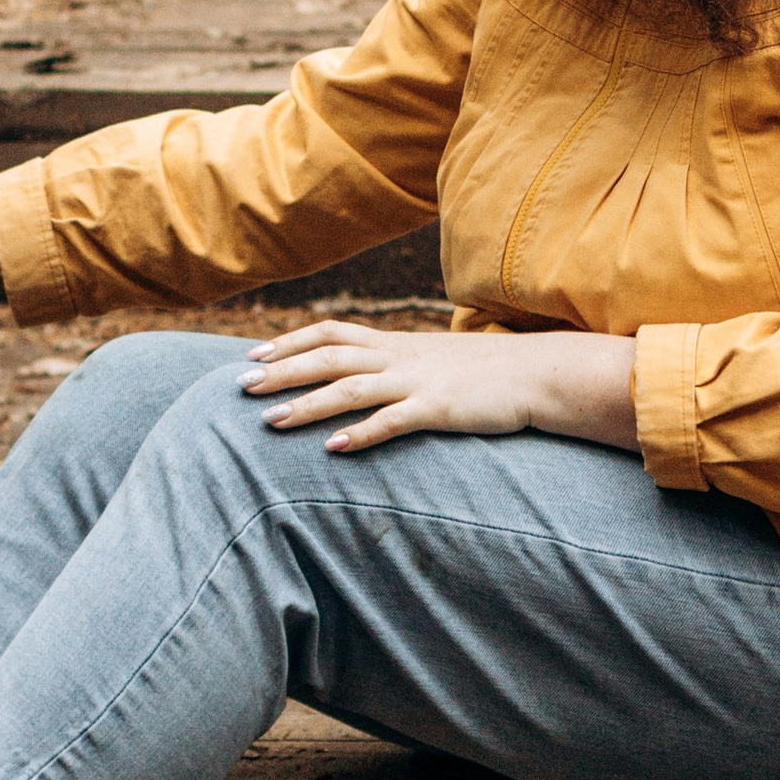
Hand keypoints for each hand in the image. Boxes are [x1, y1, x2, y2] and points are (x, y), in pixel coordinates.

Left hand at [240, 317, 637, 455]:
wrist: (539, 373)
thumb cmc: (486, 372)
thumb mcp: (433, 359)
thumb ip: (397, 364)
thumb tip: (363, 375)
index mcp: (395, 343)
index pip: (330, 332)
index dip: (289, 341)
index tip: (253, 354)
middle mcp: (399, 357)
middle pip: (328, 356)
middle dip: (281, 370)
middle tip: (240, 386)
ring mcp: (418, 382)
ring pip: (351, 387)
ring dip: (308, 404)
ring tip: (271, 422)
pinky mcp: (440, 409)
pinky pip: (394, 421)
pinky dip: (362, 432)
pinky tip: (334, 447)